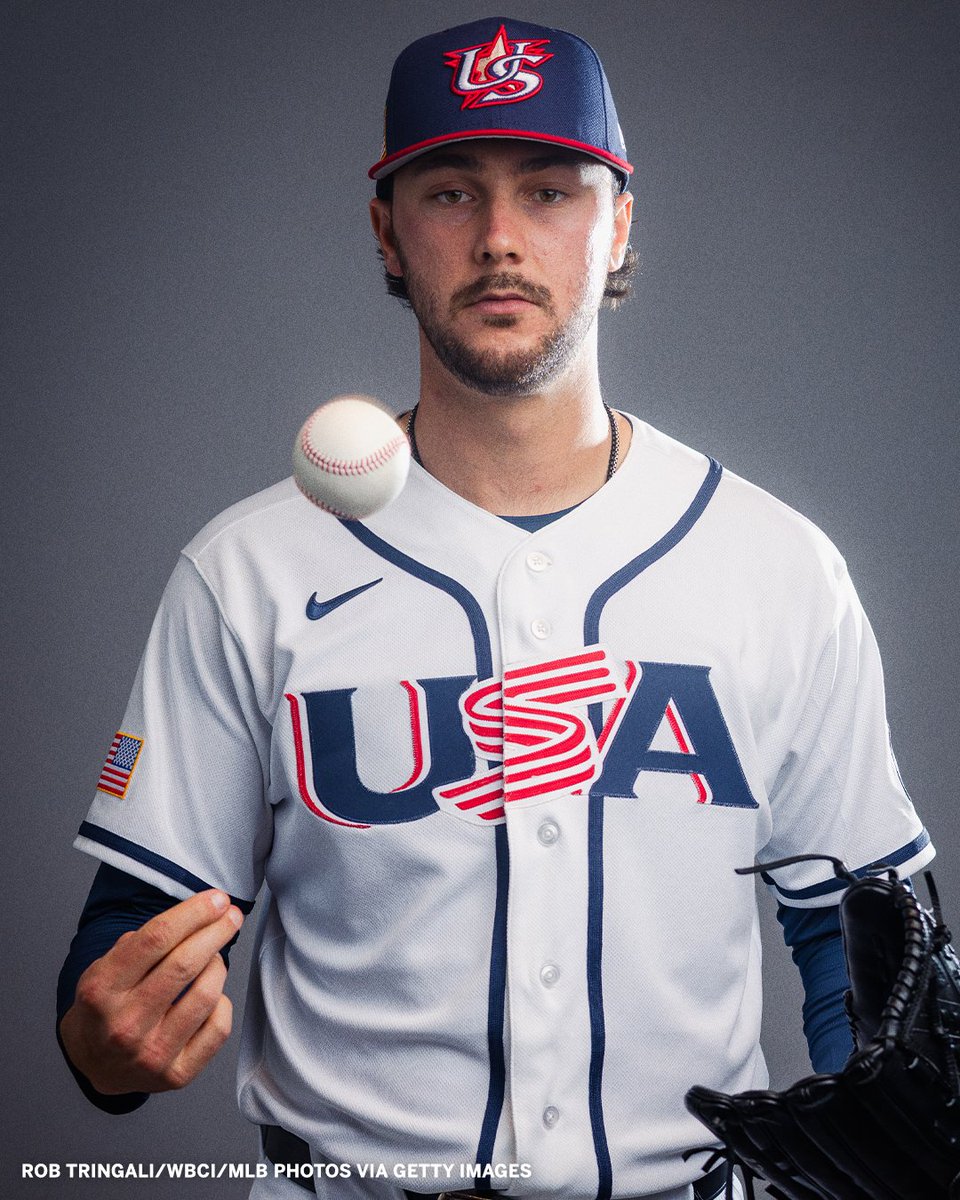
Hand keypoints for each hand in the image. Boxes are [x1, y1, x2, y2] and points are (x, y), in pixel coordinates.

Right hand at [59, 889, 243, 1094]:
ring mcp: (151, 1054)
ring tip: (215, 955)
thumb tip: (200, 912)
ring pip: (206, 994)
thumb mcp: (105, 967)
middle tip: (232, 915)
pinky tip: (212, 995)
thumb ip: (142, 941)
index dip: (193, 913)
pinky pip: (218, 1028)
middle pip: (184, 964)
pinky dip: (222, 1002)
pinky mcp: (176, 1076)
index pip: (155, 940)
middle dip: (216, 931)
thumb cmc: (107, 1004)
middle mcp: (124, 1025)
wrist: (94, 1064)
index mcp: (102, 991)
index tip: (217, 899)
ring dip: (218, 964)